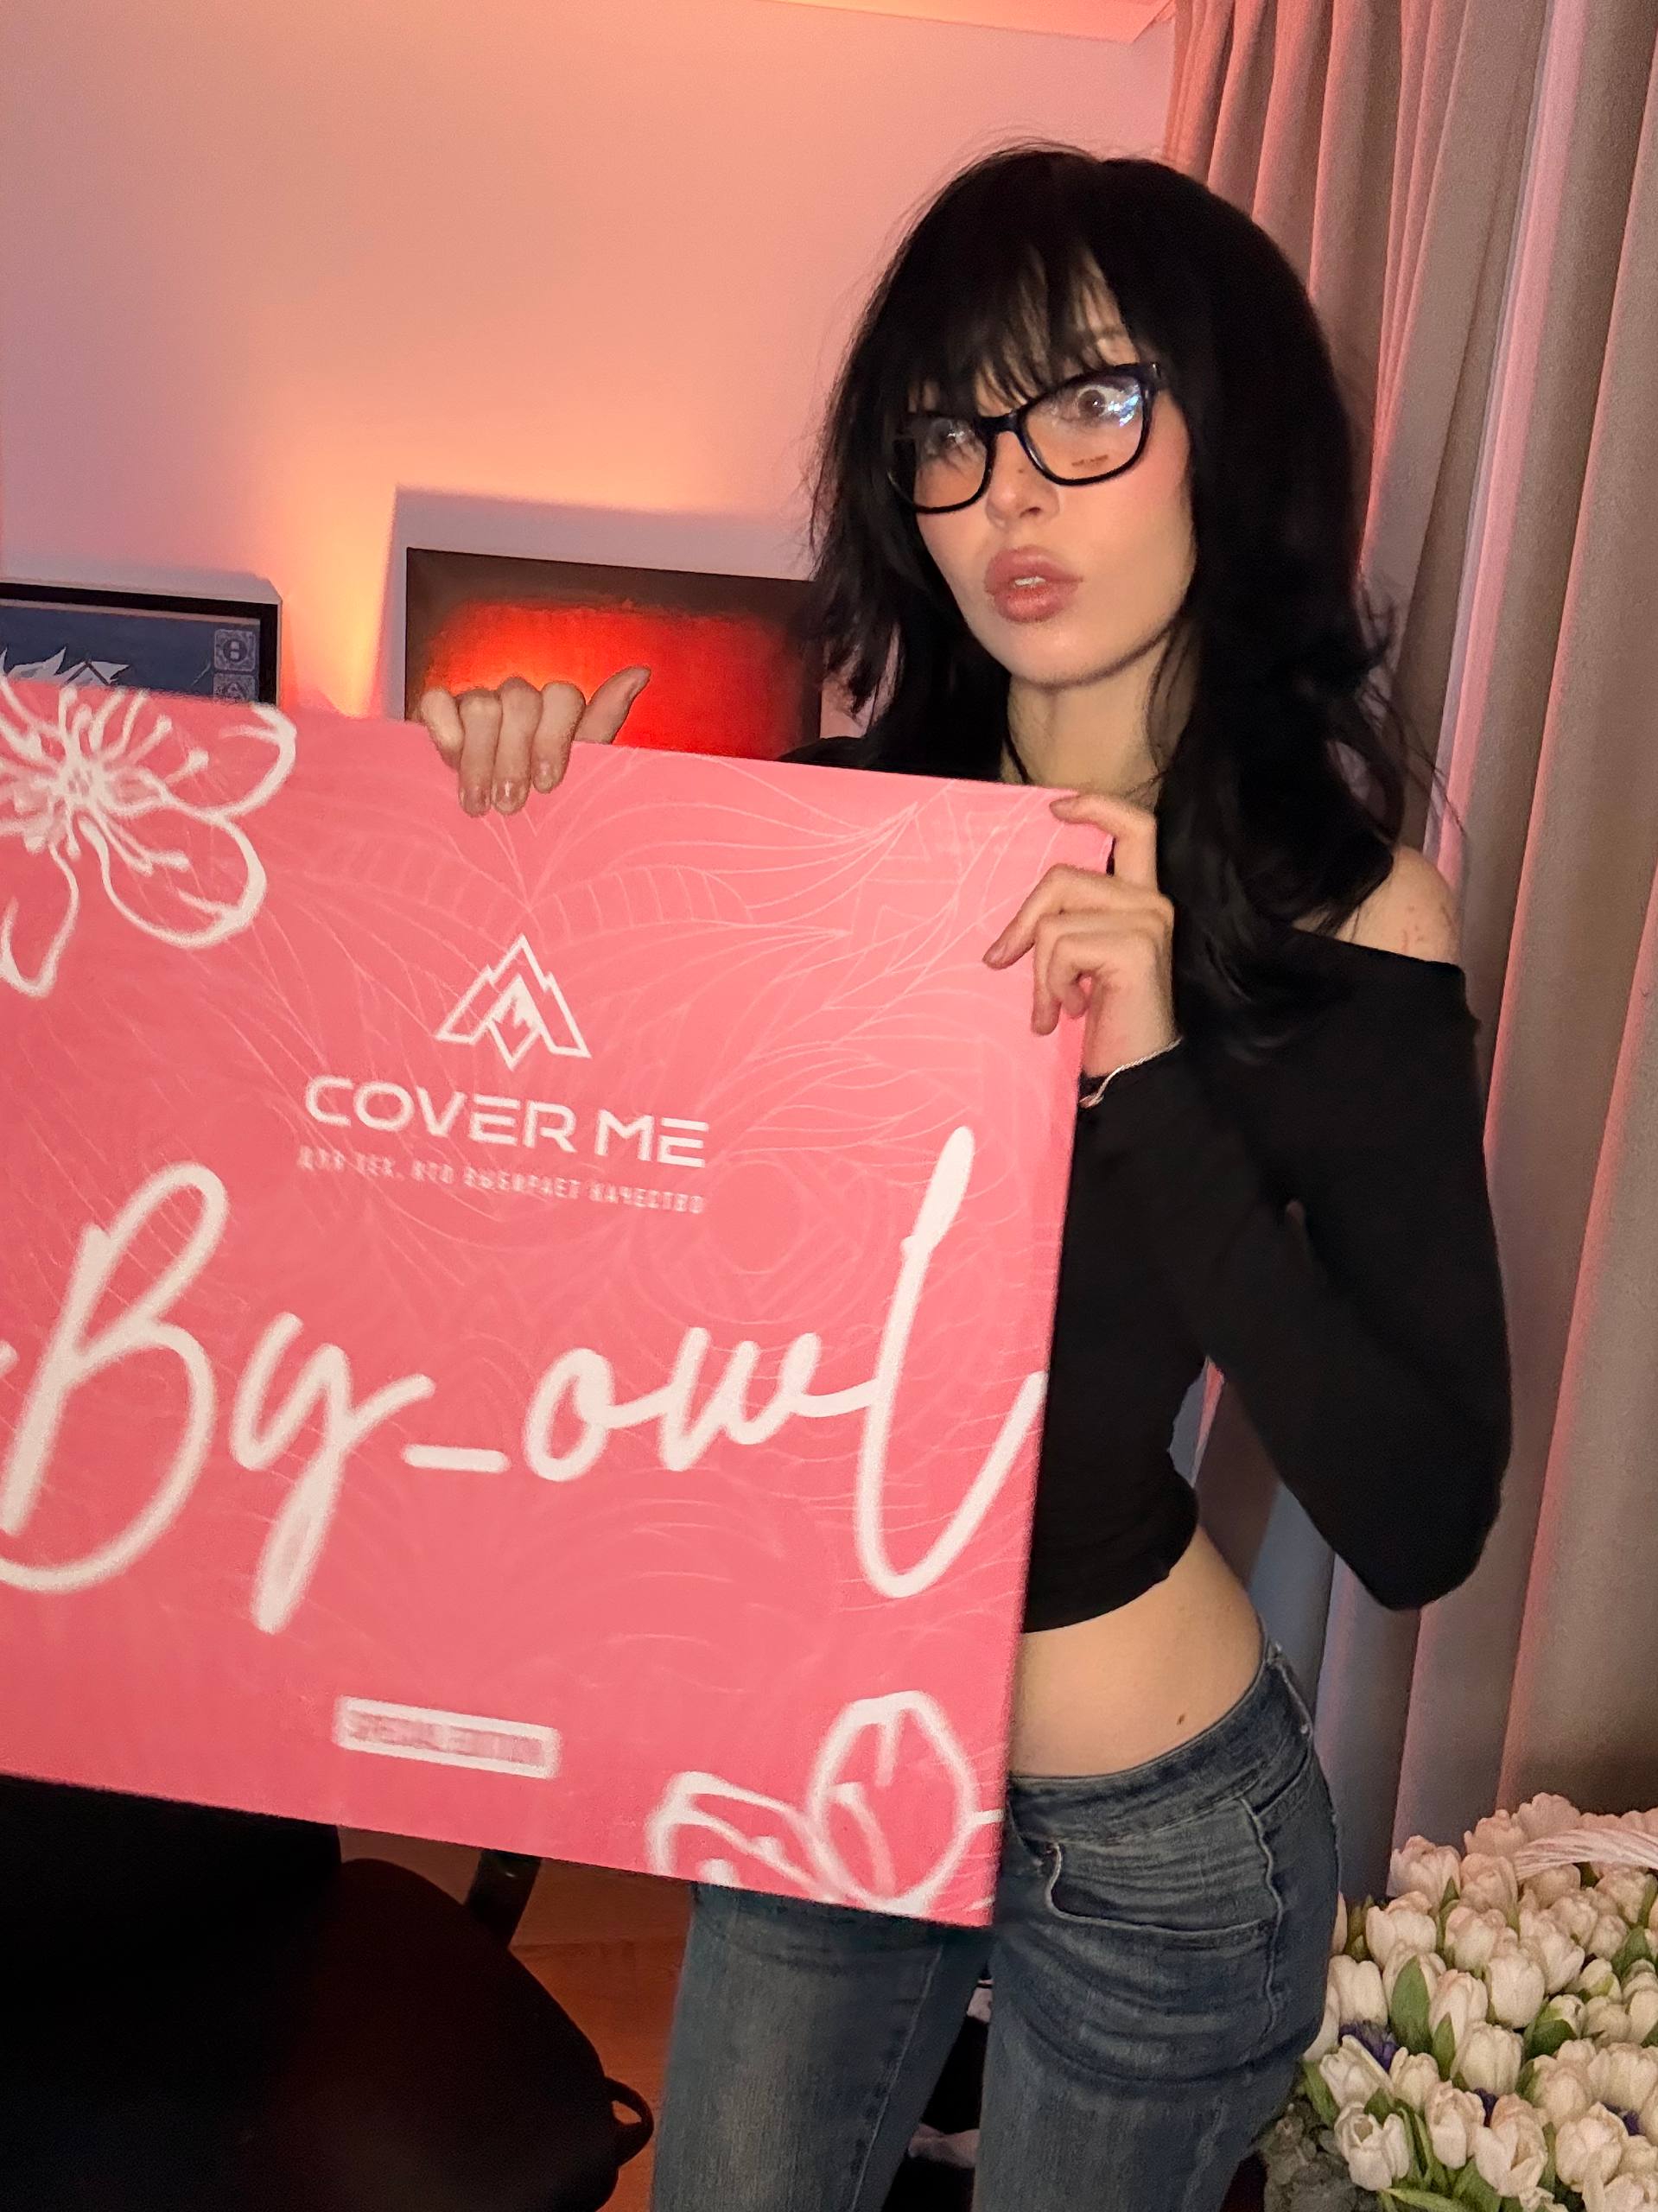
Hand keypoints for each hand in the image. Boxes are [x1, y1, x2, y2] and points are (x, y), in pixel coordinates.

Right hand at [416, 666, 650, 815]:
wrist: (493, 844)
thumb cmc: (541, 807)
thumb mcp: (579, 774)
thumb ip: (603, 723)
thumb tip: (641, 671)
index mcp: (556, 712)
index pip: (562, 697)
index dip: (554, 739)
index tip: (549, 784)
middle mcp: (519, 700)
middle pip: (520, 701)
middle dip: (514, 758)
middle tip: (511, 804)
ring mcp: (478, 701)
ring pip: (482, 705)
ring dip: (479, 759)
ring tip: (479, 803)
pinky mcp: (439, 710)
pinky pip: (437, 701)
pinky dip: (444, 732)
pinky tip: (448, 763)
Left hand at [982, 791, 1177, 1079]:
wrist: (1136, 1072)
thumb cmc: (1106, 1022)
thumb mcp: (1080, 965)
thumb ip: (1066, 927)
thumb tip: (1011, 935)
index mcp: (1143, 899)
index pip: (1135, 827)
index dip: (1096, 807)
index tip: (1055, 809)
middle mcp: (1152, 903)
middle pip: (1062, 877)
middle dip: (1022, 924)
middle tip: (1001, 963)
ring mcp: (1147, 922)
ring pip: (1054, 920)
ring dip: (1039, 972)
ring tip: (1052, 1007)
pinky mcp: (1135, 947)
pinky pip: (1060, 948)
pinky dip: (1052, 985)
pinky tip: (1071, 1011)